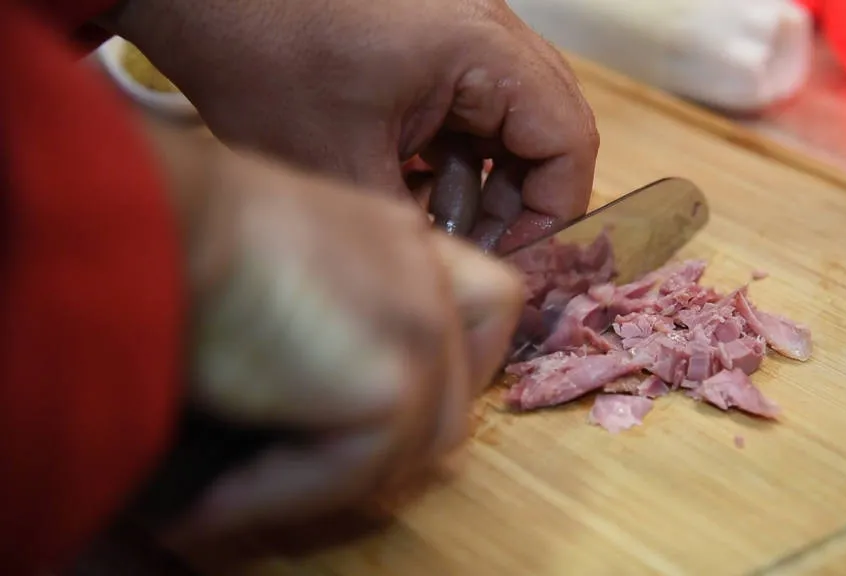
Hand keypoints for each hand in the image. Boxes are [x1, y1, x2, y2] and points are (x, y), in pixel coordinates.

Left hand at [102, 0, 598, 250]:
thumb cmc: (263, 53)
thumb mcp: (342, 166)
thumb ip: (416, 231)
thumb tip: (455, 282)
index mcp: (484, 49)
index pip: (569, 141)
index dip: (550, 213)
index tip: (509, 258)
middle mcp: (489, 30)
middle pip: (549, 130)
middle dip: (516, 199)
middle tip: (473, 245)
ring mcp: (462, 30)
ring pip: (510, 122)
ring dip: (480, 179)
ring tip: (428, 215)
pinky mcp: (432, 39)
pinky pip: (471, 106)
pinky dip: (452, 152)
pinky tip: (405, 180)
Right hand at [143, 122, 523, 540]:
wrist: (162, 219)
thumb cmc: (187, 225)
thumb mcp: (280, 256)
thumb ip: (328, 307)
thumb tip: (316, 386)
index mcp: (405, 241)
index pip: (485, 308)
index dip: (454, 365)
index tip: (389, 407)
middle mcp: (427, 278)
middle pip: (458, 390)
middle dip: (400, 440)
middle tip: (316, 471)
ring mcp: (420, 330)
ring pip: (417, 445)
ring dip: (334, 479)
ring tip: (246, 493)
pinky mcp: (390, 386)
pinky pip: (354, 471)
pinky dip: (280, 497)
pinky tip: (211, 505)